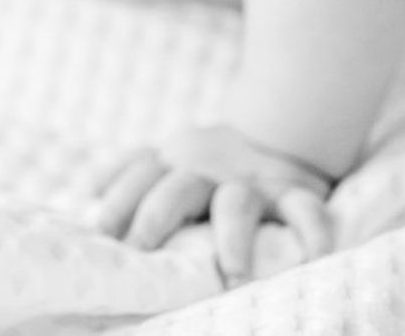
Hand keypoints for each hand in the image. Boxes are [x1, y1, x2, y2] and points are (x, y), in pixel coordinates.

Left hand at [91, 125, 334, 285]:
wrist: (281, 132)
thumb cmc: (211, 166)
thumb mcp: (172, 160)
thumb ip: (136, 173)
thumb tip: (90, 187)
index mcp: (175, 163)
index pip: (139, 175)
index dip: (119, 201)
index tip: (101, 233)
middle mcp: (210, 171)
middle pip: (177, 187)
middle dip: (157, 216)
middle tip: (140, 250)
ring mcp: (253, 182)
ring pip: (237, 203)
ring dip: (231, 237)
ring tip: (230, 273)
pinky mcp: (296, 194)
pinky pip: (308, 212)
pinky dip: (314, 233)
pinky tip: (313, 256)